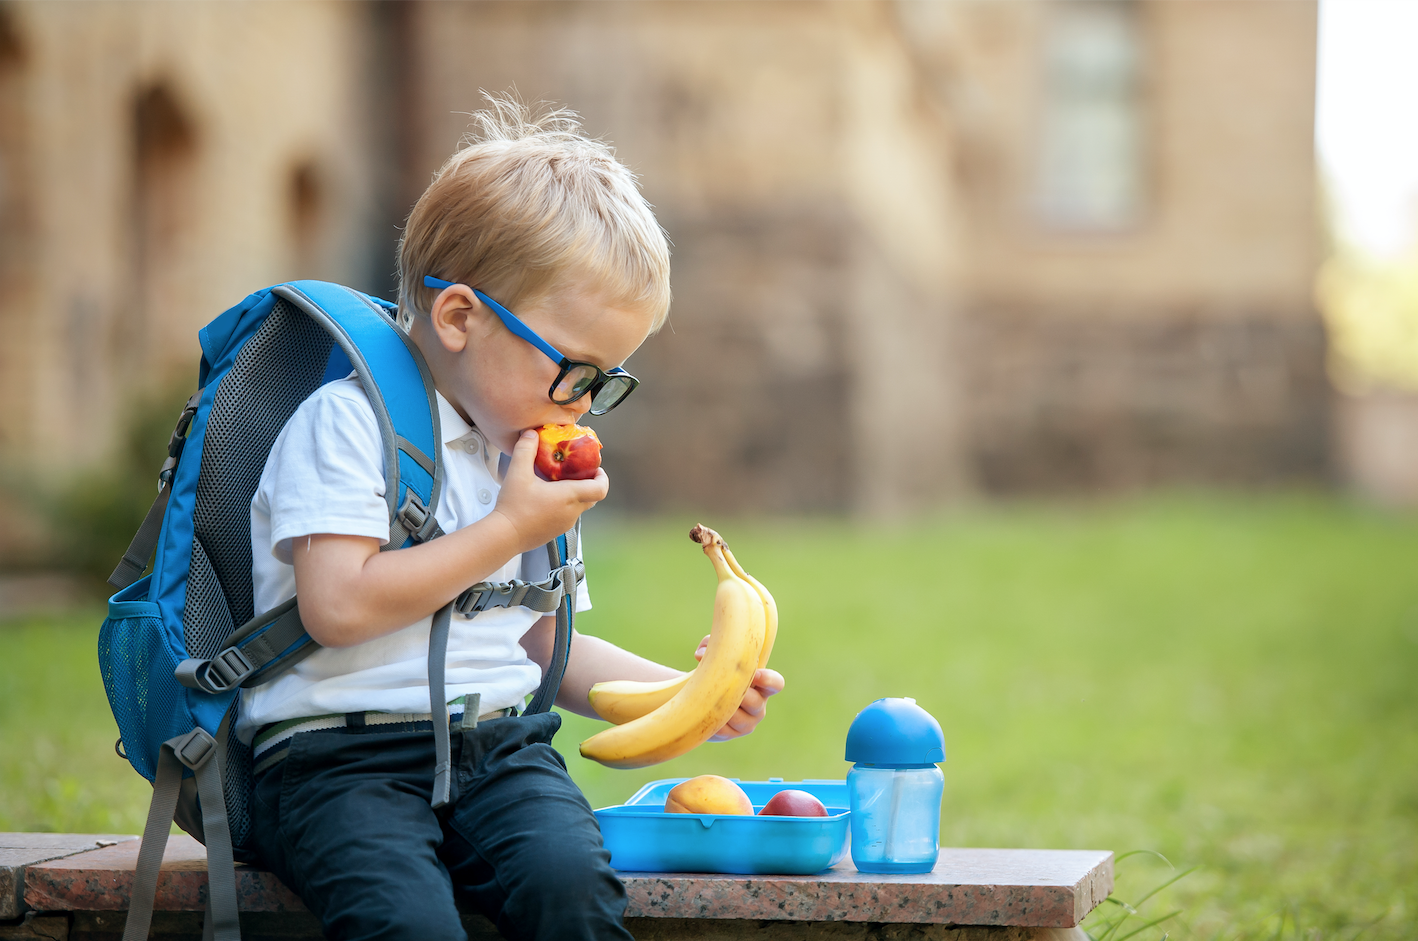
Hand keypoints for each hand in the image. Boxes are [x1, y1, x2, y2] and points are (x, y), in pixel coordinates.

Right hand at [492, 430, 607, 550]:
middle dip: (589, 484)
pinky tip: (547, 499)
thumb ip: (525, 449)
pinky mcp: (555, 532)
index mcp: (569, 496)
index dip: (603, 478)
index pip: (600, 489)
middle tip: (577, 472)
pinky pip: (567, 516)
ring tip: (560, 483)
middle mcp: (572, 512)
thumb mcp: (518, 473)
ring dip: (576, 495)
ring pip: (580, 507)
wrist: (504, 535)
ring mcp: (565, 524)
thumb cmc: (514, 506)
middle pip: (592, 497)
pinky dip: (565, 506)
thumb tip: (531, 434)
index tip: (596, 469)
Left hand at [694, 635, 784, 740]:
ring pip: (738, 718)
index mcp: (762, 685)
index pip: (776, 684)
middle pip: (755, 703)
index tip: (755, 674)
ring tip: (709, 698)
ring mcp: (746, 723)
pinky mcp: (730, 734)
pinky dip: (713, 719)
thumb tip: (700, 654)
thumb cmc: (715, 672)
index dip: (768, 680)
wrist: (701, 699)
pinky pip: (723, 729)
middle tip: (721, 686)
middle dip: (738, 694)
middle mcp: (759, 706)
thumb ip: (710, 644)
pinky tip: (704, 710)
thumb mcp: (715, 654)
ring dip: (724, 708)